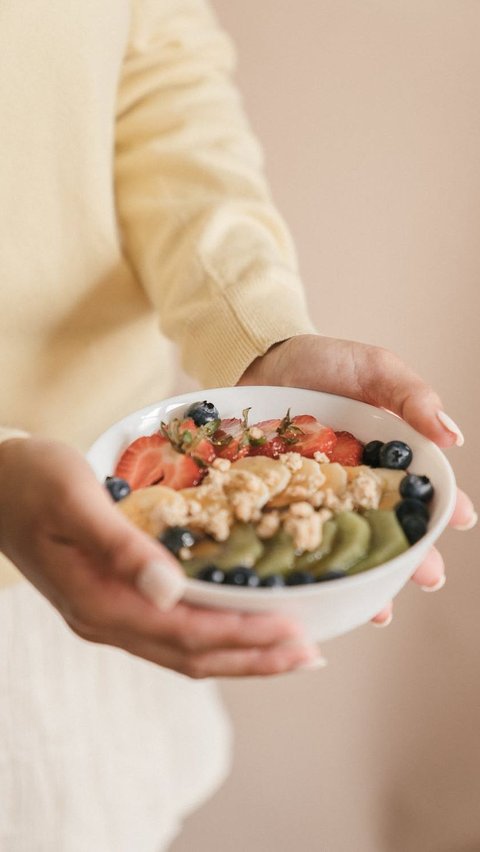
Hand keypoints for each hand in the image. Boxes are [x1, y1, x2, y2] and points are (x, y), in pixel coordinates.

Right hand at [0, 437, 318, 675]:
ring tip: (289, 651)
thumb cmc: (33, 481)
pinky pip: (173, 632)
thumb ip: (120, 546)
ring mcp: (108, 615)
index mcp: (98, 601)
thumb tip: (170, 590)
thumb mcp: (75, 501)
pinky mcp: (114, 601)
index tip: (294, 628)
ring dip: (240, 653)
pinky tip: (241, 624)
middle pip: (192, 655)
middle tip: (311, 653)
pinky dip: (215, 634)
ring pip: (185, 652)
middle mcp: (106, 620)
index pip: (186, 632)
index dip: (243, 635)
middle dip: (255, 656)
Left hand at [239, 334, 475, 623]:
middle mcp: (355, 481)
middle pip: (388, 526)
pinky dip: (307, 564)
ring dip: (367, 575)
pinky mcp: (278, 501)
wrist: (258, 357)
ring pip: (346, 543)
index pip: (421, 486)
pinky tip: (317, 588)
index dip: (443, 506)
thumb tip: (453, 437)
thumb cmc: (322, 360)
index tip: (461, 520)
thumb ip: (410, 396)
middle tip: (430, 577)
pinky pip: (295, 535)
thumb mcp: (373, 368)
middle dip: (413, 556)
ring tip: (382, 608)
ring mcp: (316, 494)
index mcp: (385, 454)